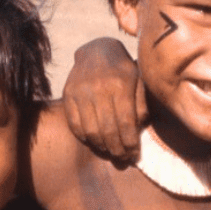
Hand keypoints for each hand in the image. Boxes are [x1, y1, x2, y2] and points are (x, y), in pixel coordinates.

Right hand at [62, 37, 147, 161]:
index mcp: (120, 84)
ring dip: (101, 147)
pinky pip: (75, 125)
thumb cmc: (124, 70)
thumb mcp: (139, 81)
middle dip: (117, 149)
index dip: (131, 143)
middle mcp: (99, 88)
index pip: (126, 122)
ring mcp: (80, 91)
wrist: (97, 51)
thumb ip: (142, 104)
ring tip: (110, 151)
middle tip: (123, 158)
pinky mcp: (67, 94)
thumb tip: (139, 128)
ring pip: (91, 130)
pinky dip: (85, 138)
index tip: (135, 155)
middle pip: (108, 130)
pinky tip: (95, 141)